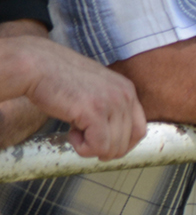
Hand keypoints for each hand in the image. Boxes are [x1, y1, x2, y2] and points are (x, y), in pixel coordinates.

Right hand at [0, 35, 148, 159]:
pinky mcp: (94, 112)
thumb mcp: (94, 89)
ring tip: (73, 131)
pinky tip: (70, 133)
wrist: (36, 65)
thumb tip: (114, 138)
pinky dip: (82, 148)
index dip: (122, 145)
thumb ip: (108, 106)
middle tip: (83, 138)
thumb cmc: (58, 78)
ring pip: (112, 148)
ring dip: (90, 147)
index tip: (103, 148)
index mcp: (127, 90)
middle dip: (103, 149)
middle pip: (127, 142)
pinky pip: (98, 147)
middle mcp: (124, 95)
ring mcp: (111, 103)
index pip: (139, 130)